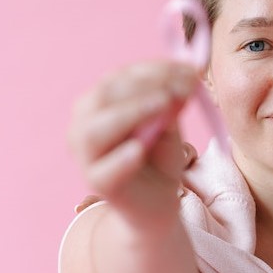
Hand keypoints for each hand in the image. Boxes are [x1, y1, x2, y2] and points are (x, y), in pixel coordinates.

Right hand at [68, 61, 198, 228]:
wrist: (158, 203)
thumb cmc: (159, 157)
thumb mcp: (170, 123)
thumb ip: (172, 102)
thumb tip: (185, 77)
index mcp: (99, 104)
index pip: (119, 77)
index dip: (153, 69)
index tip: (188, 69)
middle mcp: (84, 125)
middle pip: (104, 96)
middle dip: (145, 86)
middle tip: (180, 87)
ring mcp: (86, 156)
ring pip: (94, 131)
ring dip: (130, 113)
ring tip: (163, 105)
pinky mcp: (97, 184)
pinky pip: (102, 170)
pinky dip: (120, 158)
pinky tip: (139, 150)